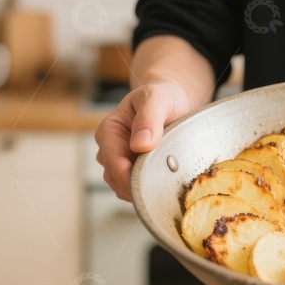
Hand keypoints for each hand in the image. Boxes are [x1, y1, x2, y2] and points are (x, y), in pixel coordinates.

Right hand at [95, 77, 192, 200]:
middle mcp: (110, 148)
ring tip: (168, 179)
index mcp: (109, 131)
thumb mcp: (158, 98)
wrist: (174, 100)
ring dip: (145, 189)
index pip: (113, 163)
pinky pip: (137, 188)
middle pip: (117, 179)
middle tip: (167, 184)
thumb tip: (140, 144)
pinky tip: (166, 181)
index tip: (151, 186)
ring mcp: (121, 161)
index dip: (129, 179)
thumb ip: (149, 118)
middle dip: (139, 186)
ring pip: (125, 187)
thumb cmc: (164, 95)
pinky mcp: (134, 170)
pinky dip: (150, 189)